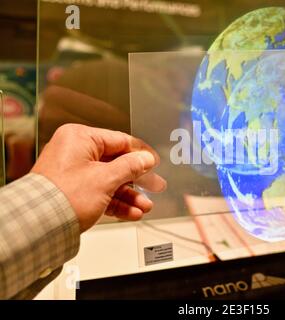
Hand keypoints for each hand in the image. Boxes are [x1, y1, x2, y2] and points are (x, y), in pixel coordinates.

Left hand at [31, 124, 166, 231]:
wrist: (38, 226)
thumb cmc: (63, 197)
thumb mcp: (105, 178)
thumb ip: (130, 167)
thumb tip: (146, 159)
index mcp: (80, 139)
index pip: (119, 140)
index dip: (140, 153)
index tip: (154, 162)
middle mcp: (75, 152)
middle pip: (116, 163)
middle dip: (138, 180)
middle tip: (155, 185)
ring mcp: (73, 173)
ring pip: (110, 181)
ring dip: (129, 195)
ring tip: (144, 206)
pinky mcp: (73, 192)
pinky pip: (100, 193)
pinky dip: (116, 202)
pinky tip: (132, 212)